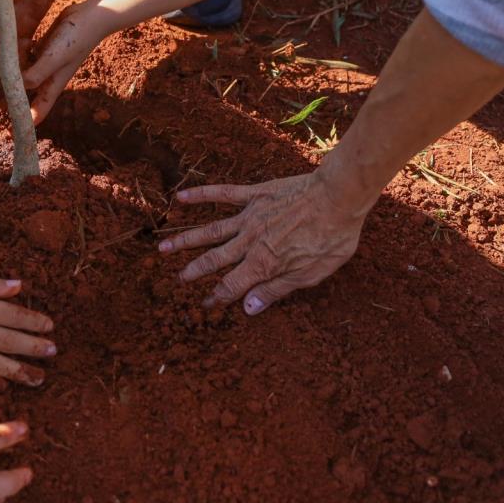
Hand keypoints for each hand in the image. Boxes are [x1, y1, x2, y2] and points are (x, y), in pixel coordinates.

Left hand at [22, 0, 107, 123]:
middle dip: (15, 104)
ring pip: (26, 78)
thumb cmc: (75, 39)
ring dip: (13, 81)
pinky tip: (7, 55)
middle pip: (29, 98)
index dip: (25, 125)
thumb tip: (16, 88)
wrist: (92, 16)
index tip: (10, 134)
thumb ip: (36, 74)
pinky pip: (27, 60)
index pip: (38, 113)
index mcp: (52, 85)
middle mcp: (49, 78)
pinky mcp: (45, 48)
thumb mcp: (54, 58)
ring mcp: (47, 63)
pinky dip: (17, 61)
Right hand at [158, 172, 365, 312]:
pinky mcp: (254, 194)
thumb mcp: (311, 274)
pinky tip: (182, 197)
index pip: (232, 286)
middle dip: (194, 271)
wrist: (339, 197)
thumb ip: (277, 290)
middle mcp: (249, 241)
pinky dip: (201, 195)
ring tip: (164, 246)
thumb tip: (248, 308)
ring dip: (186, 239)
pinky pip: (223, 194)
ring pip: (211, 231)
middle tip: (177, 279)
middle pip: (214, 259)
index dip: (217, 297)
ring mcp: (249, 216)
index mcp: (263, 264)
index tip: (205, 304)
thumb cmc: (331, 237)